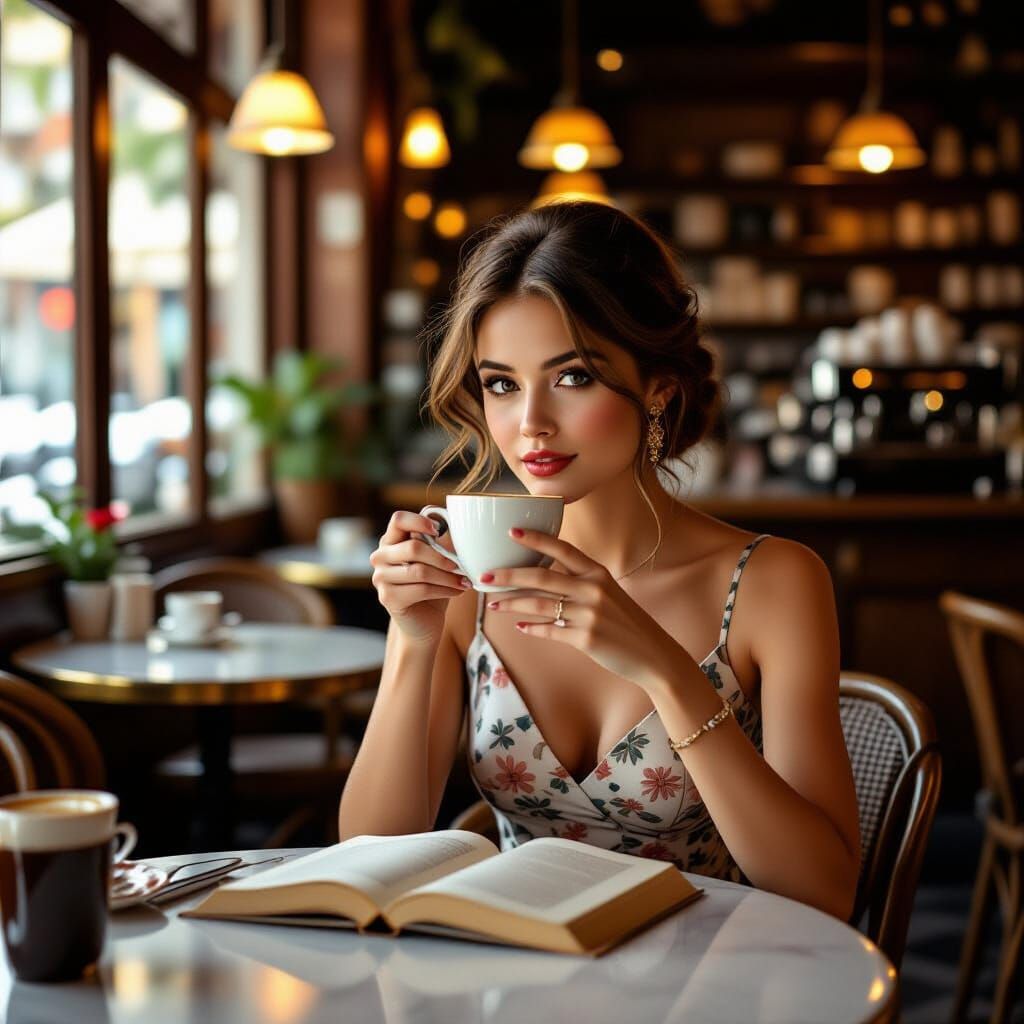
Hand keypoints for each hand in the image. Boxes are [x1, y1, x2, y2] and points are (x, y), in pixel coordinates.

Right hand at [369, 511, 472, 645]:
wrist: (423, 622)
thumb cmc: (432, 586)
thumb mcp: (437, 561)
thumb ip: (440, 543)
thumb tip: (456, 524)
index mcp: (391, 541)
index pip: (398, 519)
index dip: (419, 521)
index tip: (439, 531)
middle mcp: (380, 557)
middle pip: (413, 547)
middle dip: (442, 558)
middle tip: (461, 566)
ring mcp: (381, 578)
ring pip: (420, 571)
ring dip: (448, 576)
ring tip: (464, 581)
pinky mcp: (388, 598)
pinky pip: (422, 589)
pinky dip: (445, 589)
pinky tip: (458, 591)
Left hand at [481, 528, 680, 691]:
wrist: (653, 654)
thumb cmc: (626, 623)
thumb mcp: (609, 593)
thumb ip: (580, 582)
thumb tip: (543, 578)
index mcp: (598, 573)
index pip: (562, 549)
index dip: (535, 539)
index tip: (510, 531)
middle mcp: (593, 589)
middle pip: (541, 577)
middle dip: (508, 575)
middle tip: (484, 575)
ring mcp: (589, 614)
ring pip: (539, 604)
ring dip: (511, 604)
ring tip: (493, 605)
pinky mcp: (586, 638)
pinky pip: (549, 631)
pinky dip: (532, 628)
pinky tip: (520, 627)